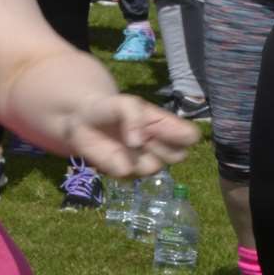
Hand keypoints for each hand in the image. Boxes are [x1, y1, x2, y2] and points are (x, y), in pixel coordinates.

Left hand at [63, 94, 199, 177]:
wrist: (82, 118)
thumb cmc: (111, 108)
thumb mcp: (125, 102)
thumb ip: (134, 117)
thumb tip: (137, 143)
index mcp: (167, 126)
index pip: (191, 136)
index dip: (182, 135)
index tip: (161, 127)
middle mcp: (160, 147)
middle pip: (178, 156)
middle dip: (160, 144)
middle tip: (142, 132)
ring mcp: (144, 161)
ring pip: (152, 167)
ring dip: (137, 153)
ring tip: (121, 137)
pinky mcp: (124, 172)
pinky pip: (127, 172)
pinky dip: (116, 160)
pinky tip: (109, 148)